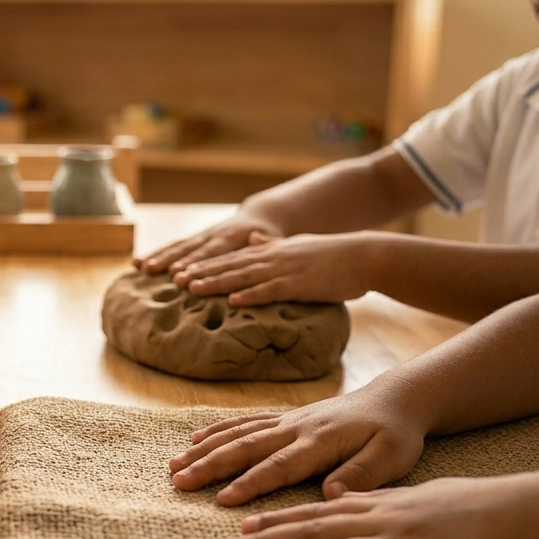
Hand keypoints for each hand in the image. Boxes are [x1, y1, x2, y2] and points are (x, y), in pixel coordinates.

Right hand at [134, 212, 283, 275]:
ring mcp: (202, 236)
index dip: (196, 264)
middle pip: (191, 249)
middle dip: (173, 261)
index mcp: (234, 237)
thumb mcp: (276, 241)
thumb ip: (267, 246)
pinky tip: (138, 263)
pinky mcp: (195, 240)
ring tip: (141, 268)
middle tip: (157, 273)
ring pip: (178, 246)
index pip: (213, 252)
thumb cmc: (272, 237)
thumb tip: (260, 248)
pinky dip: (156, 254)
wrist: (260, 218)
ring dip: (160, 257)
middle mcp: (214, 235)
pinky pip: (173, 247)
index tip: (179, 275)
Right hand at [168, 386, 428, 504]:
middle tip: (179, 481)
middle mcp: (296, 427)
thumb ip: (362, 475)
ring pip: (238, 433)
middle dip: (210, 465)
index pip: (280, 466)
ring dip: (204, 449)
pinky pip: (244, 422)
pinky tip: (194, 438)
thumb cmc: (396, 434)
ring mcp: (287, 419)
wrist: (395, 399)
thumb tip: (330, 494)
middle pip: (246, 447)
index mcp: (321, 442)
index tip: (222, 498)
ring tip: (174, 464)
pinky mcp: (284, 417)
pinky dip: (217, 429)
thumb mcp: (393, 458)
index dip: (250, 483)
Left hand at [172, 232, 373, 305]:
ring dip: (217, 283)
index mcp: (270, 250)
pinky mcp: (299, 283)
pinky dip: (251, 295)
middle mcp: (272, 257)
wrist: (364, 256)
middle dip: (201, 272)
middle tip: (175, 279)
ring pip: (243, 276)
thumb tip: (254, 238)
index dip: (205, 263)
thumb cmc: (333, 255)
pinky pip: (270, 290)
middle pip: (230, 265)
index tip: (182, 269)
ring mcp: (284, 269)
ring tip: (193, 289)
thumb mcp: (296, 244)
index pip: (231, 257)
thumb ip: (272, 243)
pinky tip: (233, 301)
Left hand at [216, 476, 538, 538]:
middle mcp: (380, 523)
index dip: (275, 521)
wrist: (532, 516)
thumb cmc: (480, 509)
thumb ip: (382, 503)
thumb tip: (351, 501)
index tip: (239, 529)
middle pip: (310, 534)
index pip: (316, 513)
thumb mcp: (420, 498)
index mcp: (379, 506)